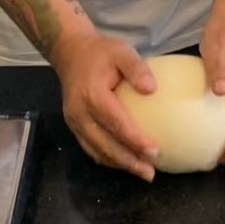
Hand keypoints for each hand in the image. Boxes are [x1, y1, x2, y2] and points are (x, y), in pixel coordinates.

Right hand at [52, 32, 158, 181]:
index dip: (134, 140)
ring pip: (96, 150)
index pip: (116, 123)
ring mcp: (74, 122)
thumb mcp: (121, 51)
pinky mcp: (74, 126)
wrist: (70, 52)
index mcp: (92, 95)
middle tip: (150, 171)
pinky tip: (124, 163)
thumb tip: (152, 89)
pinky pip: (90, 147)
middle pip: (105, 144)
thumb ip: (136, 68)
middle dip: (128, 161)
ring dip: (119, 164)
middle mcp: (80, 113)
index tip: (154, 151)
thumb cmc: (100, 52)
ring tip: (142, 172)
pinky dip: (107, 158)